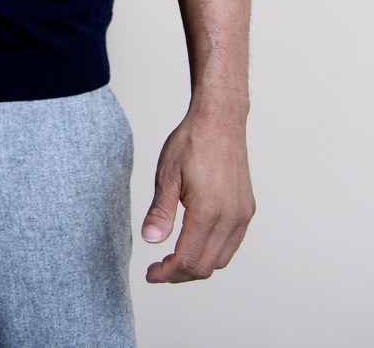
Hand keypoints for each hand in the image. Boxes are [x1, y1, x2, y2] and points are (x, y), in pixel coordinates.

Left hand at [141, 105, 254, 282]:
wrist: (220, 121)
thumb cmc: (191, 143)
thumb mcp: (166, 175)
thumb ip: (160, 211)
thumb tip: (151, 241)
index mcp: (209, 212)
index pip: (188, 259)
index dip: (167, 273)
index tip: (149, 274)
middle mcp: (231, 218)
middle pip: (206, 266)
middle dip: (179, 274)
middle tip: (157, 271)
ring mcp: (243, 216)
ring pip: (221, 259)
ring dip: (197, 266)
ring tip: (172, 261)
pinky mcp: (247, 210)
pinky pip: (231, 244)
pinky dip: (212, 253)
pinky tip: (193, 244)